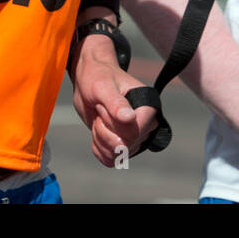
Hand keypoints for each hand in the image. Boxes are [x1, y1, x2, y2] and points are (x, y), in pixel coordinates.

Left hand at [69, 34, 157, 165]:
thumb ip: (116, 103)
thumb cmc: (98, 77)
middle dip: (104, 130)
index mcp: (149, 108)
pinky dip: (98, 147)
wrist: (89, 81)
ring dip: (100, 138)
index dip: (112, 124)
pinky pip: (110, 160)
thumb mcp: (103, 87)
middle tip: (101, 110)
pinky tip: (98, 129)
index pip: (133, 134)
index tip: (104, 106)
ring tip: (100, 118)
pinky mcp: (125, 145)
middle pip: (124, 146)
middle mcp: (147, 124)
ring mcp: (136, 137)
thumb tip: (130, 118)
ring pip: (116, 155)